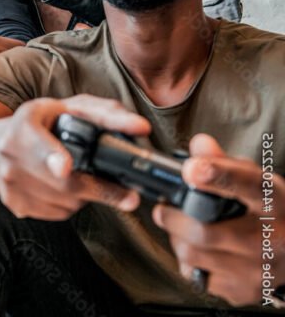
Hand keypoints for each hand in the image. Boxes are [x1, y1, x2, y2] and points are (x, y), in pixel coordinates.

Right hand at [0, 95, 148, 219]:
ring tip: (81, 176)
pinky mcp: (14, 204)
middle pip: (64, 185)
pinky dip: (69, 204)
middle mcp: (11, 158)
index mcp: (23, 128)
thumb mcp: (71, 108)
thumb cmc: (43, 123)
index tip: (65, 167)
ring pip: (65, 203)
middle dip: (100, 189)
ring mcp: (10, 184)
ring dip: (84, 196)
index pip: (42, 147)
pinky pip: (56, 213)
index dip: (54, 158)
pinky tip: (65, 187)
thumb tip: (141, 128)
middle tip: (128, 196)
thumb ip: (108, 115)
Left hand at [153, 134, 284, 305]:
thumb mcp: (257, 183)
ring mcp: (258, 268)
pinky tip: (198, 250)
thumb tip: (200, 145)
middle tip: (163, 209)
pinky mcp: (243, 290)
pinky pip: (196, 275)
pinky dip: (187, 260)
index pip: (249, 184)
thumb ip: (226, 163)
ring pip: (193, 254)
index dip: (217, 175)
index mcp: (275, 201)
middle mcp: (272, 238)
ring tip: (179, 228)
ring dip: (176, 238)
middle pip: (206, 231)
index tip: (192, 169)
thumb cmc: (270, 213)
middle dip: (173, 218)